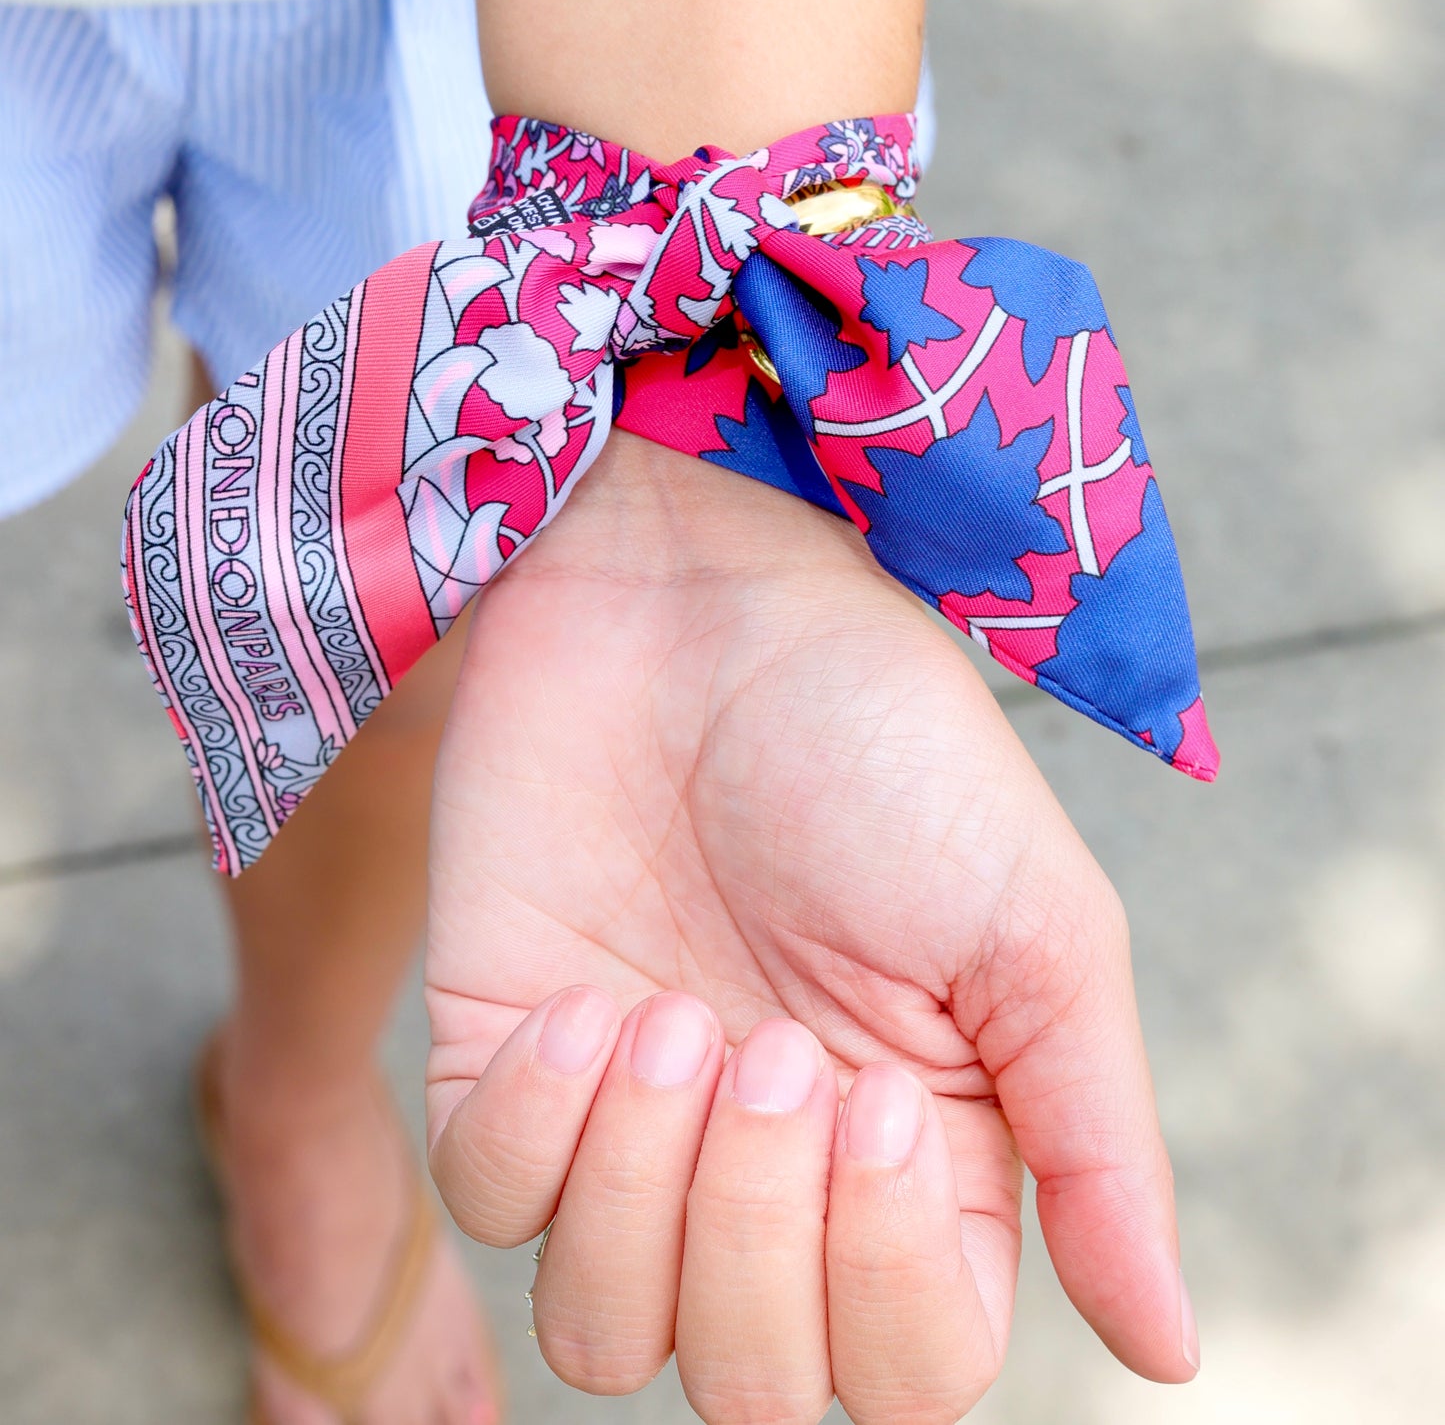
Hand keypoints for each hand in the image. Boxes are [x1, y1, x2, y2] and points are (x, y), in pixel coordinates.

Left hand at [424, 430, 1196, 1421]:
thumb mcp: (1035, 926)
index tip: (870, 1098)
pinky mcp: (504, 1052)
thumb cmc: (882, 741)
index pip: (909, 1368)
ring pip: (603, 1329)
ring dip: (637, 1193)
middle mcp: (768, 1164)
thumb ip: (1097, 1141)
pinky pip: (488, 1198)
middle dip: (752, 1239)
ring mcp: (627, 1118)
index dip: (879, 1287)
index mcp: (916, 1150)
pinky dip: (535, 1123)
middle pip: (749, 1380)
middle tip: (777, 1048)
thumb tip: (1170, 1345)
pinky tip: (587, 997)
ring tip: (666, 1015)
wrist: (698, 594)